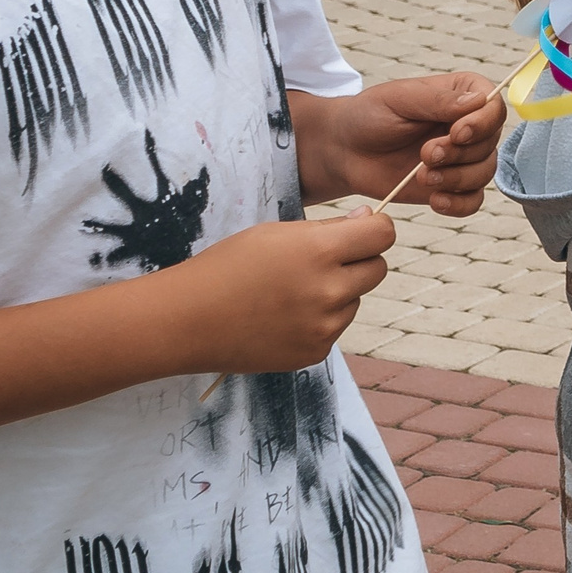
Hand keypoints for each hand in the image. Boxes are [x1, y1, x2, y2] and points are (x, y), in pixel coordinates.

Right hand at [179, 210, 395, 374]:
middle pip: (378, 269)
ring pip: (355, 301)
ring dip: (338, 294)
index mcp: (320, 252)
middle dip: (360, 261)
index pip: (383, 235)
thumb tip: (371, 220)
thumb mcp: (275, 234)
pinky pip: (335, 328)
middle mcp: (329, 291)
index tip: (364, 231)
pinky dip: (319, 321)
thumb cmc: (228, 266)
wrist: (188, 320)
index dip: (376, 230)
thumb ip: (328, 229)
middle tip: (324, 261)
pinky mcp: (315, 352)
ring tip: (291, 293)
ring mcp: (324, 327)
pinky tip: (283, 317)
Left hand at [304, 73, 505, 216]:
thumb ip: (438, 100)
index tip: (456, 133)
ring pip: (485, 174)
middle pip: (491, 144)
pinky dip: (458, 204)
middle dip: (460, 154)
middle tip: (425, 155)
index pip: (495, 106)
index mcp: (462, 95)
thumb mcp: (400, 99)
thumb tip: (478, 101)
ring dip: (456, 179)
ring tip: (421, 177)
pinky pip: (473, 201)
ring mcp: (462, 158)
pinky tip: (435, 200)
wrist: (345, 151)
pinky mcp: (452, 187)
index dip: (483, 123)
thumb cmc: (369, 116)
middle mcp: (469, 126)